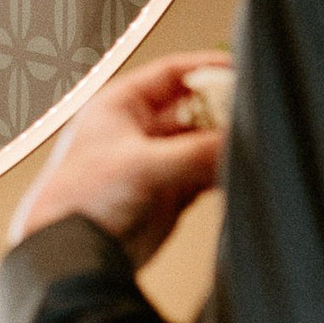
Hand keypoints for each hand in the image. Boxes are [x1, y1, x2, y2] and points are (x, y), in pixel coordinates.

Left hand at [9, 51, 228, 267]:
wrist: (74, 254)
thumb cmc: (79, 201)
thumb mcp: (142, 166)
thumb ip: (194, 153)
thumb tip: (235, 142)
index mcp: (121, 106)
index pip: (171, 73)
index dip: (205, 68)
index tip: (237, 71)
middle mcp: (140, 130)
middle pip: (194, 107)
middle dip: (221, 112)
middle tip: (249, 119)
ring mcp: (156, 161)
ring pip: (203, 142)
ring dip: (224, 145)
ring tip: (247, 149)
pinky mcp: (169, 191)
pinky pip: (205, 173)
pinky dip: (222, 172)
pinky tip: (237, 175)